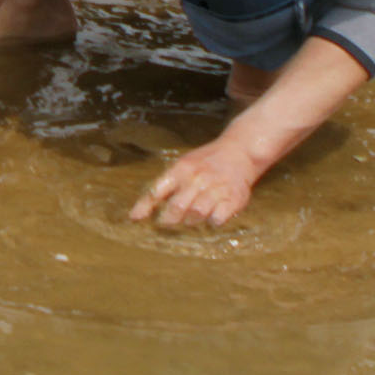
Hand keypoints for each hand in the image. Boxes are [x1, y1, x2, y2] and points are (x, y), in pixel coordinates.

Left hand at [131, 137, 261, 229]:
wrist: (240, 151)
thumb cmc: (206, 162)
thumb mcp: (184, 165)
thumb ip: (165, 185)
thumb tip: (142, 209)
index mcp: (181, 169)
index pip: (157, 190)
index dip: (144, 206)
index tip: (134, 219)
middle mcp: (197, 178)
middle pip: (177, 207)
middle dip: (168, 220)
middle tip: (167, 223)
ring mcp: (216, 188)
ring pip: (196, 214)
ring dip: (191, 222)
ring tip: (190, 220)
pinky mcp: (234, 199)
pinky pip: (218, 218)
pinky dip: (212, 222)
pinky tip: (212, 218)